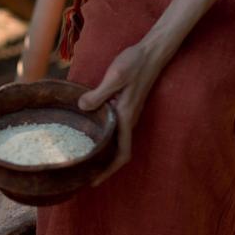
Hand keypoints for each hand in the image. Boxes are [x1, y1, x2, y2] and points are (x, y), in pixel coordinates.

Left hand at [77, 40, 172, 184]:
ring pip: (117, 141)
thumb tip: (83, 107)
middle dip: (103, 167)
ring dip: (103, 154)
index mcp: (126, 117)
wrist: (151, 52)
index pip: (122, 153)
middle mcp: (129, 119)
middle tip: (82, 175)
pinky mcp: (125, 106)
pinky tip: (89, 134)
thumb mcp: (115, 76)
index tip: (94, 182)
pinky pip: (115, 129)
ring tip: (84, 161)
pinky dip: (104, 138)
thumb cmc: (134, 63)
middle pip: (118, 152)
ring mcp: (128, 114)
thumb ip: (99, 93)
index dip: (109, 171)